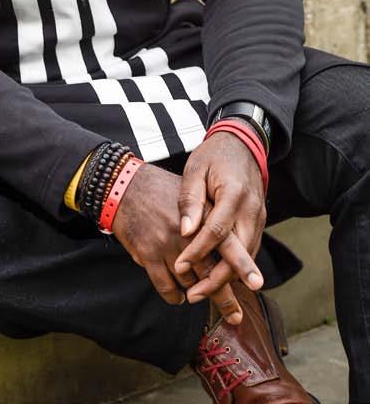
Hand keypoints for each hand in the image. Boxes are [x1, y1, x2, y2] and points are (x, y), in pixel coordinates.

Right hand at [112, 162, 240, 320]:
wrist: (122, 184)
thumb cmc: (159, 190)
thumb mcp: (190, 194)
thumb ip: (208, 218)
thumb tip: (230, 244)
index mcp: (200, 214)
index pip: (227, 243)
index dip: (242, 266)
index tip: (257, 284)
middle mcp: (185, 231)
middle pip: (210, 271)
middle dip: (224, 298)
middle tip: (236, 316)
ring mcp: (165, 243)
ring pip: (188, 282)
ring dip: (194, 292)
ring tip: (198, 296)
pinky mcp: (146, 253)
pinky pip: (165, 285)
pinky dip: (173, 295)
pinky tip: (177, 295)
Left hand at [174, 133, 266, 309]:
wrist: (242, 143)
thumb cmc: (214, 156)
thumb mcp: (195, 169)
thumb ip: (190, 200)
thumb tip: (184, 231)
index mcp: (234, 195)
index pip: (216, 232)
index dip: (197, 252)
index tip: (179, 267)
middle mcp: (252, 210)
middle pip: (238, 253)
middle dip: (217, 279)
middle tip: (194, 297)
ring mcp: (260, 217)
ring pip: (247, 255)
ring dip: (227, 277)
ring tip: (201, 293)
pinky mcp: (259, 221)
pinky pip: (249, 248)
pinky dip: (235, 266)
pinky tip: (218, 278)